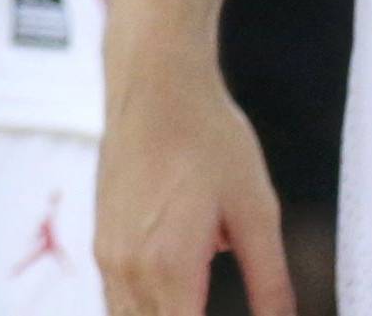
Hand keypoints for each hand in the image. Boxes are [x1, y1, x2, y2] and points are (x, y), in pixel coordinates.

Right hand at [96, 64, 293, 315]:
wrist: (155, 79)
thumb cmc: (204, 133)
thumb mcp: (257, 211)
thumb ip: (270, 283)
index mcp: (169, 267)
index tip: (226, 315)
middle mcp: (128, 266)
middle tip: (209, 303)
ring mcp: (108, 251)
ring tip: (195, 300)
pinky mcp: (101, 235)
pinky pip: (116, 300)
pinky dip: (142, 313)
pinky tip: (174, 299)